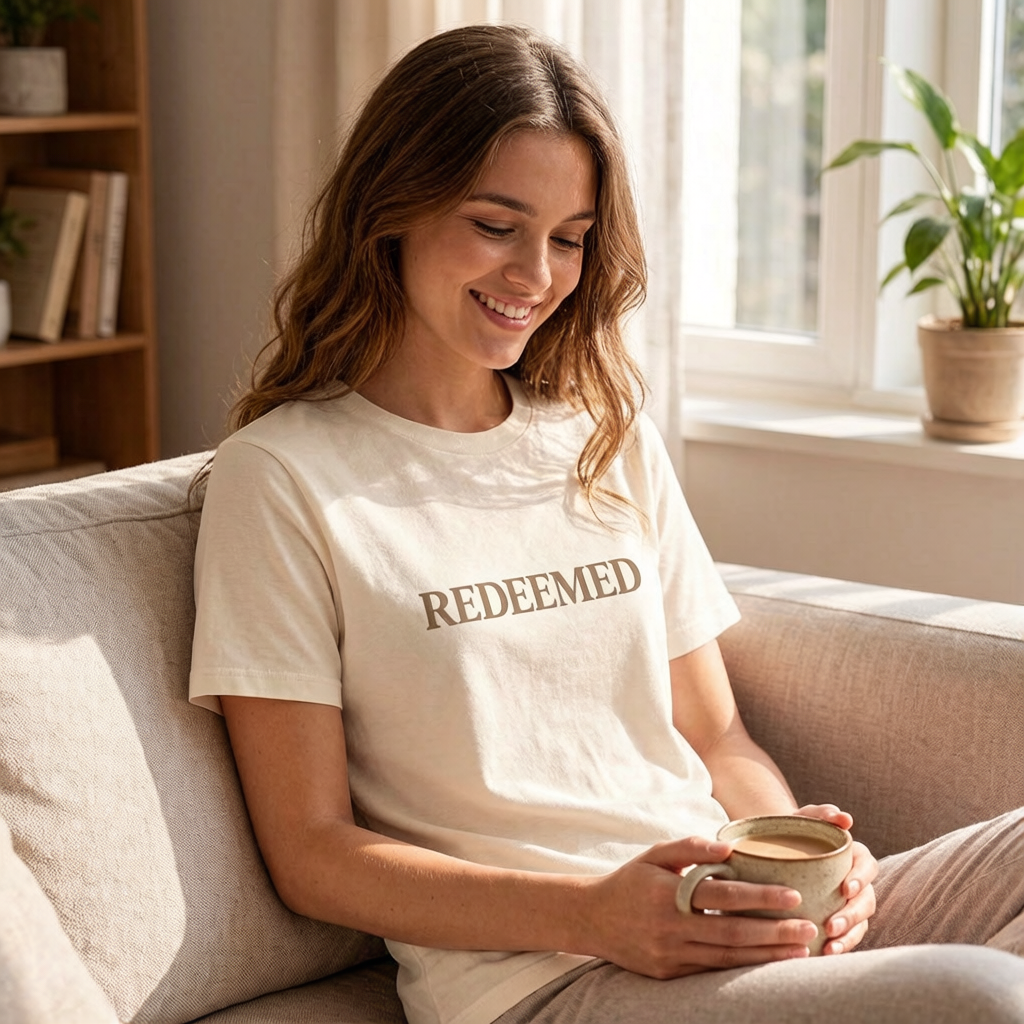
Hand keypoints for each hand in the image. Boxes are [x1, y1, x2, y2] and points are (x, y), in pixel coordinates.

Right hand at [584, 836, 817, 977]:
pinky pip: (713, 972)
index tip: (793, 896)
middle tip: (810, 928)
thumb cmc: (631, 880)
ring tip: (801, 951)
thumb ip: (690, 846)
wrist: (592, 919)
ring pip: (727, 959)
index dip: (759, 898)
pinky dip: (744, 969)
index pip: (722, 896)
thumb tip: (728, 847)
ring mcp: (670, 956)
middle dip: (775, 933)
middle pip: (732, 933)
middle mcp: (670, 929)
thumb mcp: (654, 855)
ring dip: (767, 956)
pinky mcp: (670, 974)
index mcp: (667, 895)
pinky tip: (769, 965)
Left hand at [794, 804, 877, 954]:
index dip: (861, 878)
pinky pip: (848, 937)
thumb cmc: (793, 831)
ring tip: (830, 946)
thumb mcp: (803, 818)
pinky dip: (840, 946)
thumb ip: (821, 813)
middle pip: (867, 900)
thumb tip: (843, 818)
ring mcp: (850, 904)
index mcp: (853, 856)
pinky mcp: (841, 921)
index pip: (867, 866)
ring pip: (861, 923)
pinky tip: (824, 954)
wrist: (776, 849)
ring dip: (848, 936)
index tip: (845, 889)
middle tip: (832, 924)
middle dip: (852, 915)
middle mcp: (857, 882)